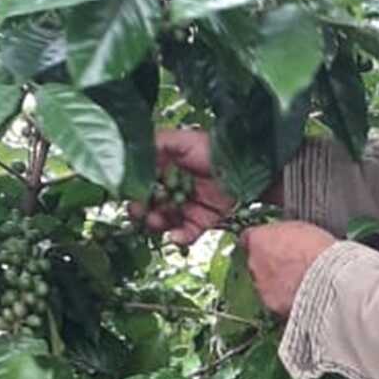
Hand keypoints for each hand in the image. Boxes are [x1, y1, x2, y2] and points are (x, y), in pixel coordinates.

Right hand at [128, 129, 234, 245]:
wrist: (247, 166)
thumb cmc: (215, 149)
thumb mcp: (183, 140)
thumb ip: (158, 143)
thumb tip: (133, 151)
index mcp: (167, 169)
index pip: (144, 184)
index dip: (136, 191)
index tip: (130, 196)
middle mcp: (175, 188)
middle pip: (150, 205)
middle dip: (142, 210)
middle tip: (140, 212)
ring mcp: (188, 205)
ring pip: (164, 220)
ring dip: (157, 224)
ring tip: (156, 222)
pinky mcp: (203, 220)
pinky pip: (187, 233)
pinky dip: (180, 237)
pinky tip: (175, 236)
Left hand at [241, 221, 336, 317]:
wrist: (328, 278)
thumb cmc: (318, 250)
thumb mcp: (301, 227)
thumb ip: (284, 233)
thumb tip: (286, 237)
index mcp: (258, 239)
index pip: (248, 238)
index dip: (262, 241)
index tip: (271, 243)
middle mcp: (254, 263)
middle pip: (256, 262)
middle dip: (269, 263)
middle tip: (290, 263)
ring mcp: (261, 286)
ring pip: (264, 283)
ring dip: (277, 282)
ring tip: (299, 280)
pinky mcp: (272, 305)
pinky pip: (276, 300)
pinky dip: (285, 297)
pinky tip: (302, 293)